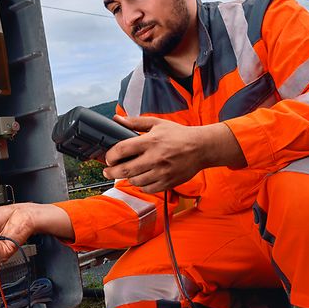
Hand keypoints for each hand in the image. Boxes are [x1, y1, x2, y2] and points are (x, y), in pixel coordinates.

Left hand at [103, 116, 246, 192]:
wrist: (201, 148)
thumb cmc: (178, 135)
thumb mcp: (157, 123)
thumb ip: (135, 122)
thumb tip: (117, 119)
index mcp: (150, 141)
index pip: (122, 150)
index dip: (110, 155)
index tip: (108, 157)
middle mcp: (155, 158)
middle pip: (125, 170)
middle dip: (111, 172)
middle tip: (107, 171)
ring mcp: (162, 172)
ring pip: (135, 181)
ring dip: (127, 178)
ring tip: (127, 172)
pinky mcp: (168, 182)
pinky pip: (147, 189)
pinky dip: (141, 185)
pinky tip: (141, 178)